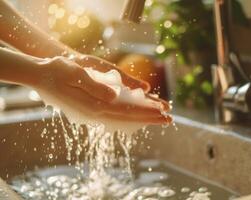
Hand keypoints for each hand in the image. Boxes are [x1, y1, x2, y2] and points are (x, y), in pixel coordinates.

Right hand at [35, 56, 170, 123]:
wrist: (41, 77)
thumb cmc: (58, 71)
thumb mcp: (76, 74)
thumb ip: (95, 87)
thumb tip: (114, 97)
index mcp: (94, 105)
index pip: (127, 111)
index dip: (146, 113)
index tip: (163, 113)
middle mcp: (96, 112)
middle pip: (128, 117)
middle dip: (149, 118)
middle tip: (169, 120)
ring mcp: (93, 113)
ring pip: (123, 117)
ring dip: (142, 117)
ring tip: (158, 118)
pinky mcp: (91, 109)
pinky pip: (116, 114)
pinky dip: (130, 115)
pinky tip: (137, 115)